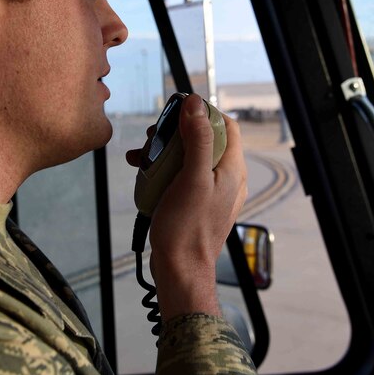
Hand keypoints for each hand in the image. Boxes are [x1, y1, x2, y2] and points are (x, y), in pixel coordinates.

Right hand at [126, 94, 247, 319]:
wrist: (180, 271)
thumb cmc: (187, 227)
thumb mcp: (191, 177)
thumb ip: (198, 139)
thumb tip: (196, 104)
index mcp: (232, 169)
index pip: (227, 125)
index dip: (204, 113)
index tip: (177, 111)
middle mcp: (226, 178)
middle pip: (205, 139)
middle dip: (177, 132)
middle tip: (153, 135)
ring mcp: (211, 192)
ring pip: (190, 158)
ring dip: (165, 151)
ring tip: (141, 154)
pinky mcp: (196, 204)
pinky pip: (181, 177)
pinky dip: (163, 170)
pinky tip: (142, 172)